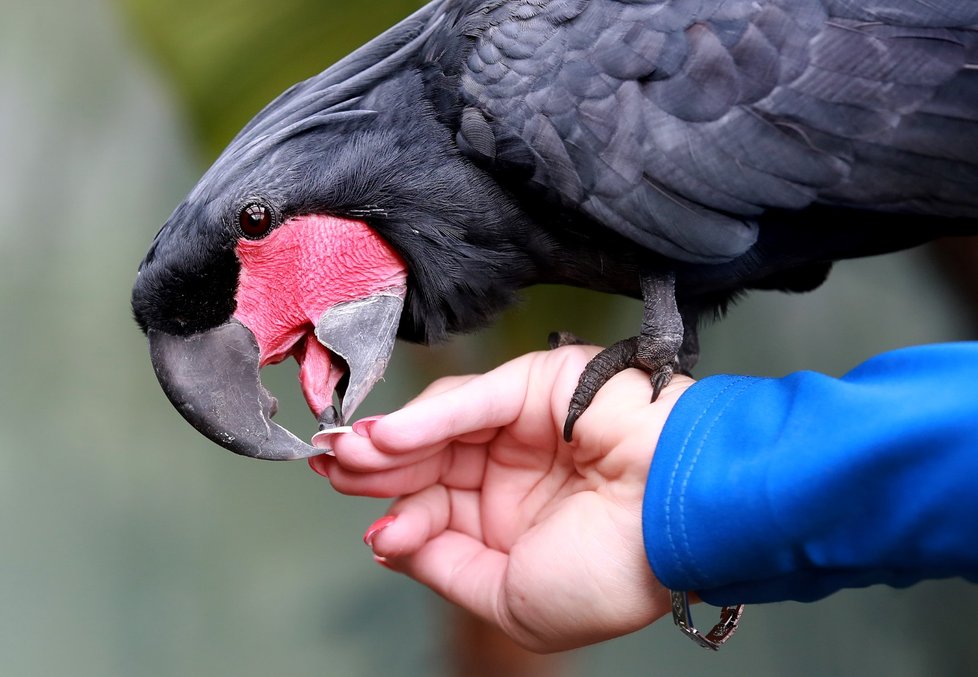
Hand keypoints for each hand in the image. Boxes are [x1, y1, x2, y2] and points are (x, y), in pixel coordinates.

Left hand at [310, 346, 693, 651]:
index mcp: (512, 520)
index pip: (439, 510)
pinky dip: (427, 418)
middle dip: (378, 471)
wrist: (678, 525)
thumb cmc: (613, 572)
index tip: (374, 529)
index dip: (400, 518)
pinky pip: (474, 400)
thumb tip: (392, 542)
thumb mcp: (510, 600)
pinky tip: (387, 438)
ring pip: (441, 426)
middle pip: (429, 462)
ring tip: (351, 458)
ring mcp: (525, 426)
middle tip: (335, 471)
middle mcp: (514, 469)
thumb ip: (447, 568)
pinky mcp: (537, 387)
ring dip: (391, 442)